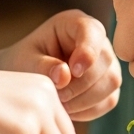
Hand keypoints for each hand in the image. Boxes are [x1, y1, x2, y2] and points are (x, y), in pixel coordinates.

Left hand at [0, 10, 121, 121]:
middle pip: (105, 61)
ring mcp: (106, 63)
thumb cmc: (22, 62)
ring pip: (111, 82)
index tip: (73, 71)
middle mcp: (97, 41)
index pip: (92, 32)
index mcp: (74, 24)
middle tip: (57, 95)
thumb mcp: (25, 61)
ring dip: (85, 99)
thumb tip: (65, 76)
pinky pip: (109, 100)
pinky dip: (89, 110)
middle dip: (81, 84)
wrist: (23, 77)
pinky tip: (69, 109)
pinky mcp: (108, 85)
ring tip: (60, 103)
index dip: (88, 52)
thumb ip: (43, 66)